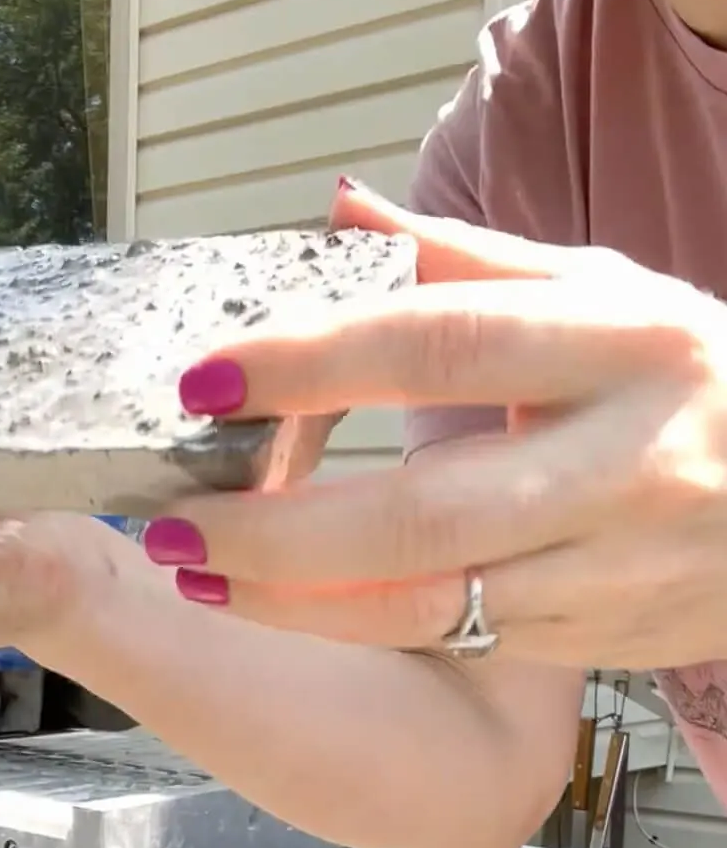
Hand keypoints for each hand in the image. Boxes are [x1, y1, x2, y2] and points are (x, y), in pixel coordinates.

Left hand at [143, 181, 726, 670]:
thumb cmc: (686, 377)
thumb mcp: (602, 292)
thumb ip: (463, 261)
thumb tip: (337, 210)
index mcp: (624, 338)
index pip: (439, 343)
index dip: (311, 363)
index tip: (206, 381)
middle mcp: (626, 455)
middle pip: (424, 508)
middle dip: (275, 527)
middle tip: (172, 522)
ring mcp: (618, 559)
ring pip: (434, 600)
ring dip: (296, 599)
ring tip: (200, 573)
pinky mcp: (603, 633)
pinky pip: (463, 637)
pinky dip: (360, 625)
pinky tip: (285, 603)